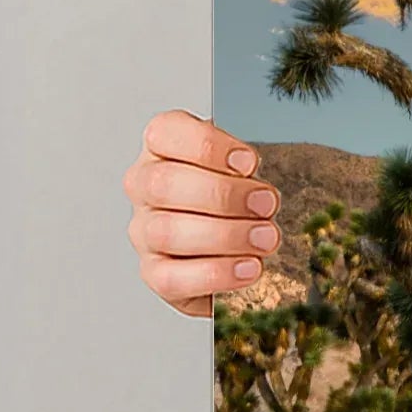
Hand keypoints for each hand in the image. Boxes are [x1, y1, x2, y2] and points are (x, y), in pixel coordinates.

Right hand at [124, 111, 282, 317]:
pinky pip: (173, 277)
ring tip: (266, 237)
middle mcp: (144, 187)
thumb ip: (244, 164)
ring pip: (168, 232)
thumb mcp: (241, 165)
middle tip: (266, 204)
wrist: (229, 242)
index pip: (164, 133)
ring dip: (227, 235)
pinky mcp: (154, 272)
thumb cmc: (233, 193)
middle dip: (223, 195)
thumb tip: (258, 177)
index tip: (248, 162)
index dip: (207, 146)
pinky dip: (217, 273)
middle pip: (164, 184)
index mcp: (162, 148)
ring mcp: (144, 231)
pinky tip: (249, 267)